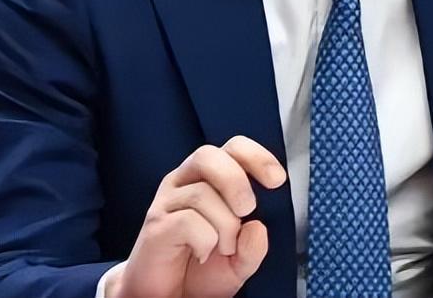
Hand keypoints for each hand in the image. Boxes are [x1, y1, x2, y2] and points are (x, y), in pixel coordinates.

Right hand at [106, 135, 286, 297]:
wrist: (167, 295)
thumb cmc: (200, 271)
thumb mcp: (239, 261)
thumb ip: (253, 248)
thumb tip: (257, 228)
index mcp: (207, 180)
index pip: (231, 148)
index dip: (256, 156)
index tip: (276, 180)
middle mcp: (184, 183)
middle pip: (208, 156)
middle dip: (235, 181)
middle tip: (247, 210)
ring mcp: (167, 203)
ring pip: (202, 193)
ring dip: (225, 226)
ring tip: (223, 248)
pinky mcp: (156, 226)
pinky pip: (187, 221)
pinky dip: (205, 241)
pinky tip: (202, 253)